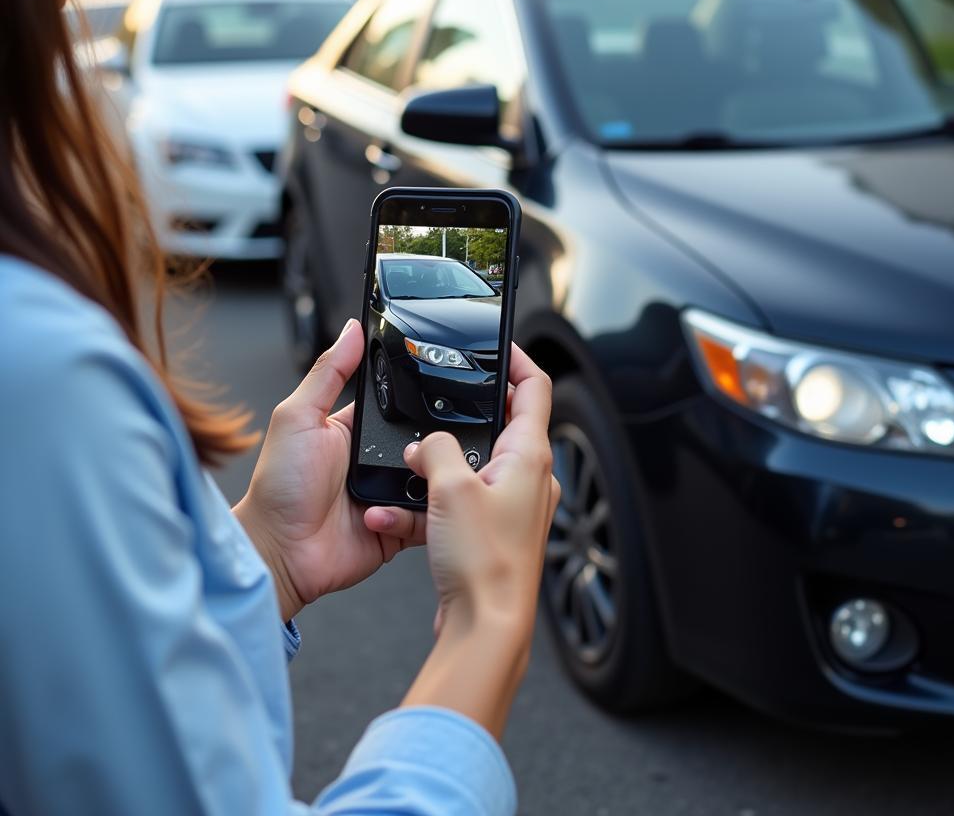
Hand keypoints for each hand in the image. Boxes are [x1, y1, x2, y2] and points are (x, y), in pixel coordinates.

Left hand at [234, 320, 423, 621]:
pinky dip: (419, 516)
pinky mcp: (401, 526)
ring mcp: (391, 493)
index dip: (420, 395)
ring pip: (435, 477)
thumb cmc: (278, 489)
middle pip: (427, 440)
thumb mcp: (297, 418)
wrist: (279, 553)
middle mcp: (379, 459)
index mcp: (357, 428)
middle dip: (434, 442)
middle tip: (422, 447)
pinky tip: (386, 513)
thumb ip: (328, 372)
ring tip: (405, 482)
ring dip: (428, 479)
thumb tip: (353, 329)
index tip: (439, 387)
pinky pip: (429, 517)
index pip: (401, 402)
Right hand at [401, 343, 558, 737]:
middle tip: (436, 409)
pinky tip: (403, 512)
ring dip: (438, 464)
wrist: (486, 626)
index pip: (535, 387)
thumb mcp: (450, 488)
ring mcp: (512, 506)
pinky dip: (432, 499)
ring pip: (473, 465)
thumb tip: (427, 445)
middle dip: (461, 417)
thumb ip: (437, 450)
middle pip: (501, 425)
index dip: (516, 358)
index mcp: (531, 455)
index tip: (497, 343)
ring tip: (412, 469)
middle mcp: (528, 478)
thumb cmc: (483, 562)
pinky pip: (459, 500)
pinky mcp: (492, 531)